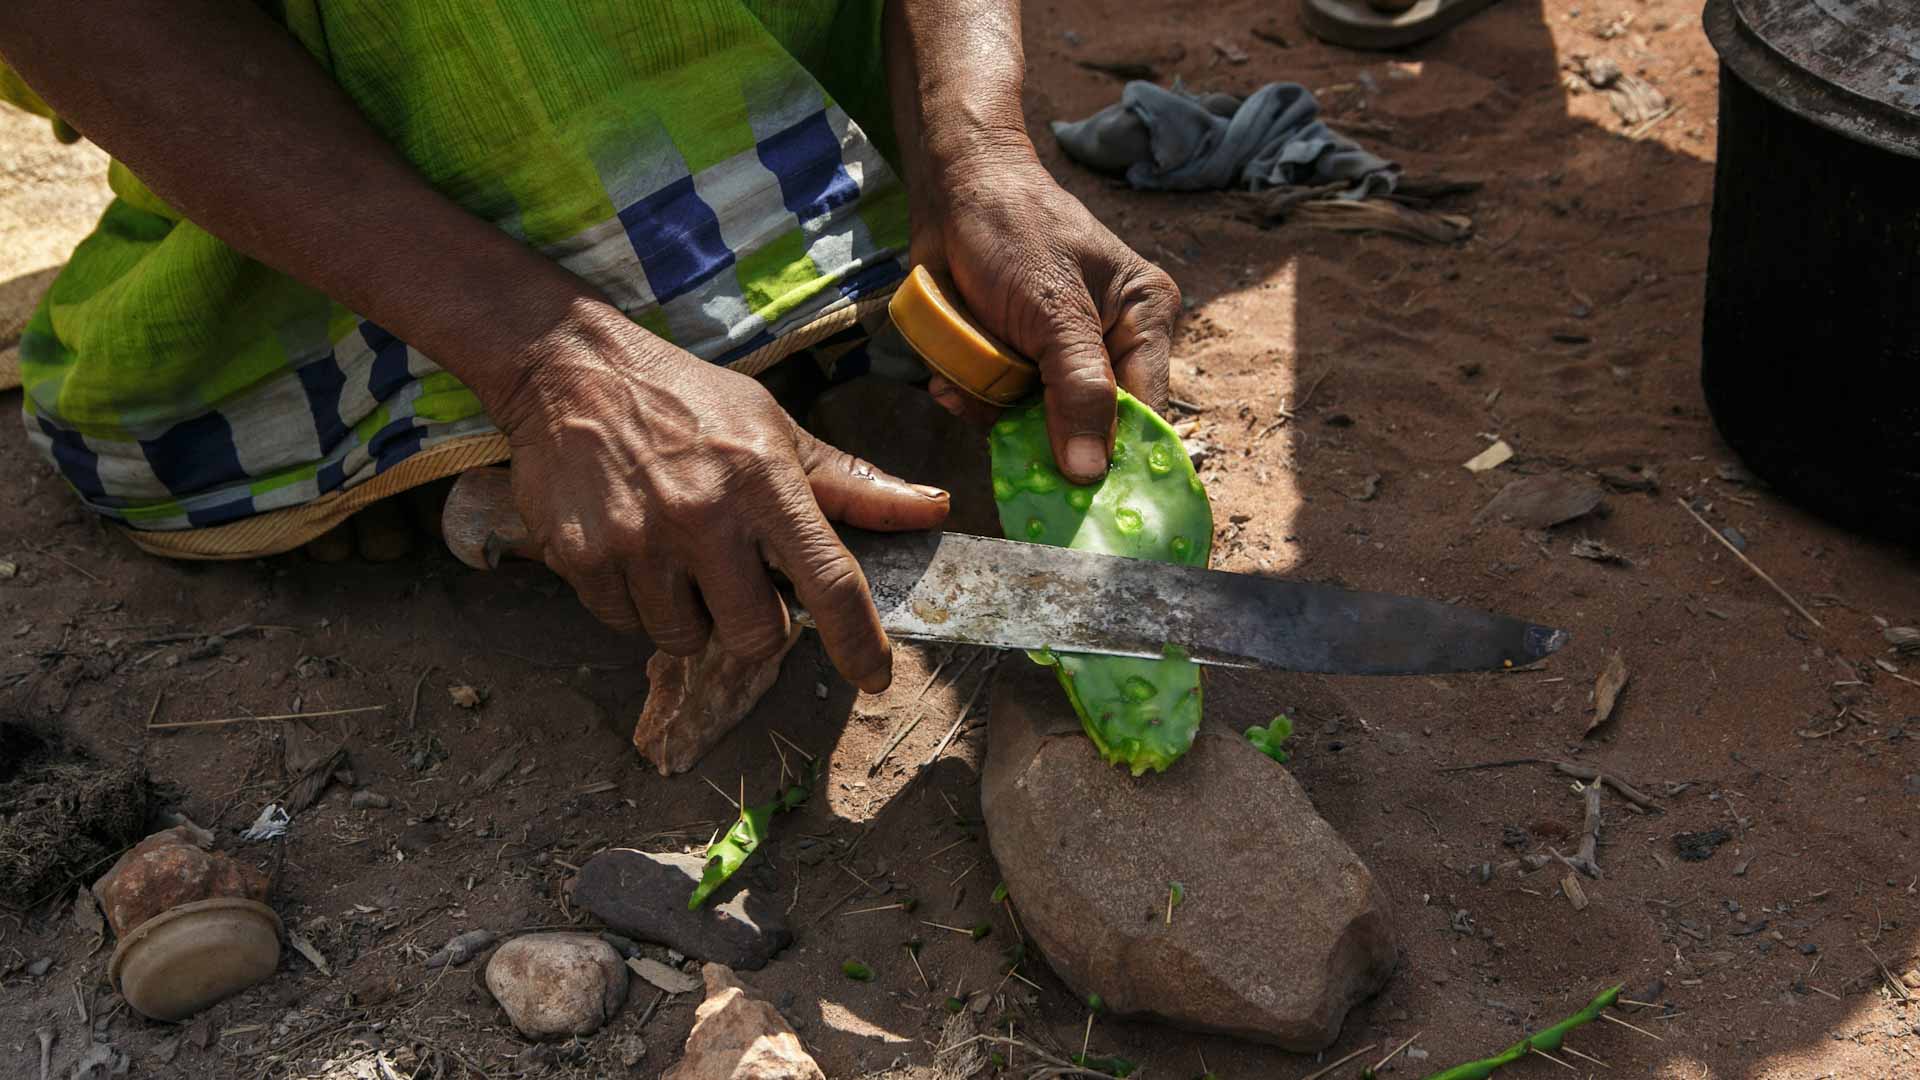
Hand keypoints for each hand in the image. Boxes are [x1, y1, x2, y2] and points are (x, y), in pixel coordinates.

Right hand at [495, 305, 950, 692]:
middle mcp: (705, 516)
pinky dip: (635, 602)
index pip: (829, 581)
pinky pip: (624, 624)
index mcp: (765, 481)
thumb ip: (851, 483)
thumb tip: (934, 509)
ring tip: (677, 555)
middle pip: (757, 635)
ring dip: (690, 614)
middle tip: (736, 579)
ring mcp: (639, 541)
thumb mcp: (776, 428)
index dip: (858, 641)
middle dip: (756, 624)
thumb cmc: (689, 401)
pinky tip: (632, 547)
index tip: (873, 676)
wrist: (570, 369)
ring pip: (686, 639)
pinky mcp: (582, 559)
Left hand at [911, 154, 1179, 484]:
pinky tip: (949, 378)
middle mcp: (1111, 342)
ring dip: (994, 411)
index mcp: (1143, 319)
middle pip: (1089, 426)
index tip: (1080, 493)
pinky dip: (973, 397)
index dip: (1116, 456)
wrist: (950, 187)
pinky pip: (1002, 405)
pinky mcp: (1019, 359)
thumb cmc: (1013, 228)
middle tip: (1000, 424)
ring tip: (963, 381)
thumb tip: (1091, 472)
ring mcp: (1061, 355)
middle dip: (1038, 429)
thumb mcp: (1052, 309)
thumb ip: (1077, 389)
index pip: (1145, 410)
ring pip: (1037, 422)